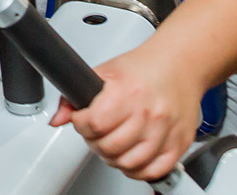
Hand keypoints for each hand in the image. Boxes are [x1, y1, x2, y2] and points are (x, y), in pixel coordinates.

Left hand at [51, 49, 201, 180]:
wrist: (178, 65)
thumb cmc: (143, 68)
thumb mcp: (104, 72)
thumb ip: (75, 95)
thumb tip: (57, 119)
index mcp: (128, 92)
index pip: (95, 124)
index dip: (81, 124)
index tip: (82, 119)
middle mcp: (149, 114)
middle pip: (110, 147)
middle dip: (94, 142)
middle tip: (95, 133)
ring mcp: (166, 131)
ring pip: (129, 163)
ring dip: (113, 158)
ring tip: (111, 144)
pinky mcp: (179, 144)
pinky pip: (153, 171)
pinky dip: (136, 170)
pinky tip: (130, 157)